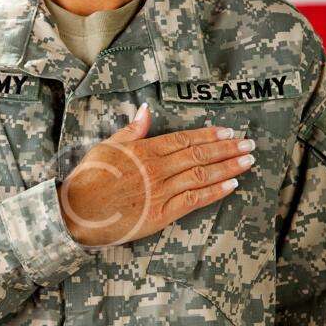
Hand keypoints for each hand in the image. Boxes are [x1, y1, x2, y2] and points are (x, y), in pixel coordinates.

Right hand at [58, 103, 255, 245]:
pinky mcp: (161, 215)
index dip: (209, 135)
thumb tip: (146, 110)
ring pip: (201, 175)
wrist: (76, 213)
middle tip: (249, 143)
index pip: (184, 139)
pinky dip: (214, 192)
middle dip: (227, 148)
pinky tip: (232, 185)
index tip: (228, 132)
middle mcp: (157, 169)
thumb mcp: (106, 147)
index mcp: (145, 151)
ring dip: (228, 167)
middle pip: (199, 155)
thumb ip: (131, 130)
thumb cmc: (88, 180)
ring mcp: (161, 192)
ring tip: (248, 160)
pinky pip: (194, 201)